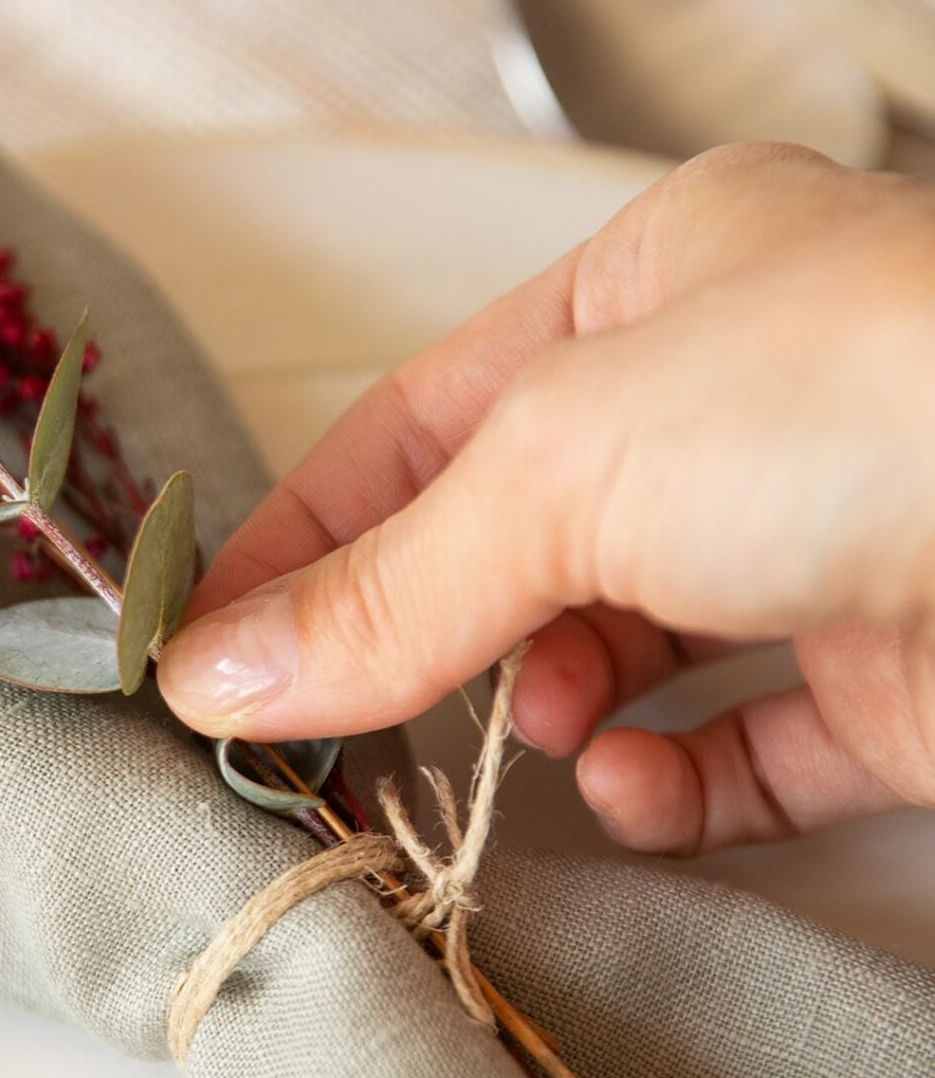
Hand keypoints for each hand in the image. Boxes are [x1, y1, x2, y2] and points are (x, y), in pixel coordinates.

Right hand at [158, 147, 934, 853]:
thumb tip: (218, 668)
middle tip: (341, 730)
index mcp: (661, 283)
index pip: (429, 417)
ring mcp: (827, 541)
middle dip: (433, 638)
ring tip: (540, 732)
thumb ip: (390, 586)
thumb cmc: (874, 399)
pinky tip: (640, 794)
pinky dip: (674, 787)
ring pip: (631, 654)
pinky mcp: (897, 680)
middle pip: (522, 541)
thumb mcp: (565, 464)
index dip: (311, 531)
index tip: (211, 643)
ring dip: (558, 713)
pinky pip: (745, 751)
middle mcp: (745, 404)